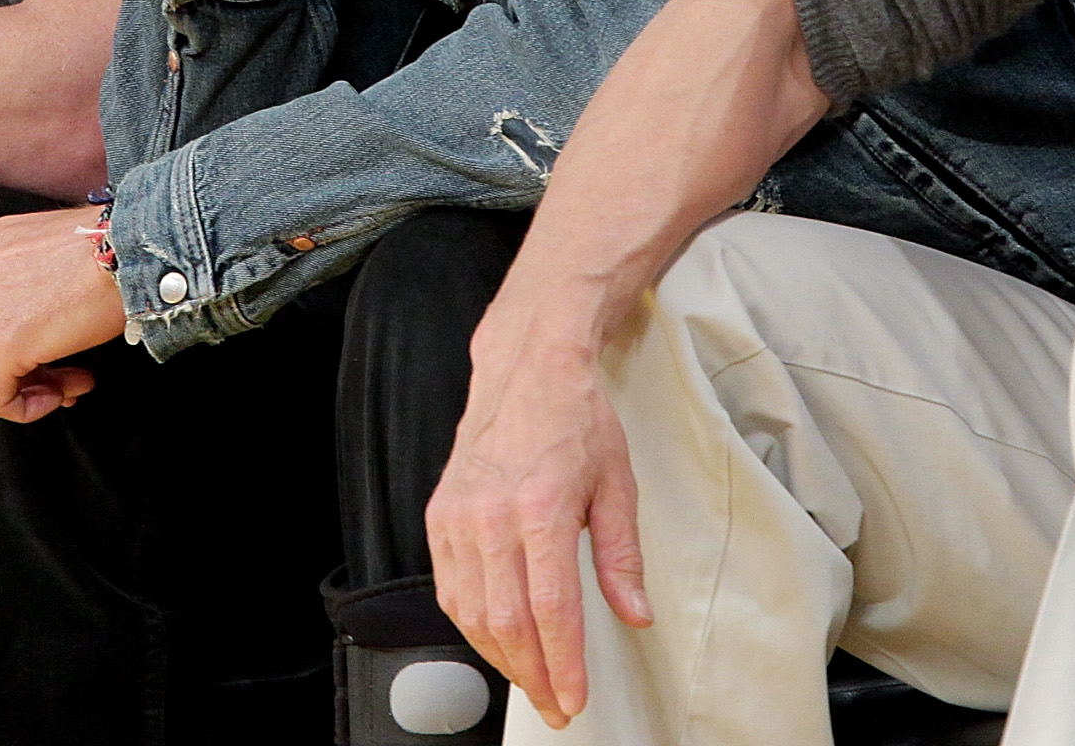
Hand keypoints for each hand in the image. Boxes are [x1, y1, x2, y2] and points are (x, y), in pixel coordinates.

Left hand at [0, 205, 124, 422]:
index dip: (17, 338)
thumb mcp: (58, 254)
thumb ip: (33, 284)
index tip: (57, 349)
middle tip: (67, 372)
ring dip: (29, 386)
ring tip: (73, 382)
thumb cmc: (117, 248)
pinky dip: (24, 408)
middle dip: (21, 365)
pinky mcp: (5, 343)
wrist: (136, 250)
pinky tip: (63, 395)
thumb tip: (39, 333)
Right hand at [428, 335, 650, 727]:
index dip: (563, 665)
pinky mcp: (440, 515)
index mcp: (542, 507)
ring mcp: (459, 516)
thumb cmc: (575, 420)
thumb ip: (622, 558)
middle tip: (558, 705)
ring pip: (472, 612)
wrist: (528, 370)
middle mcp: (492, 514)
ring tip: (533, 680)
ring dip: (503, 658)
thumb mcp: (617, 486)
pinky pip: (450, 588)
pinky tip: (497, 639)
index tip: (574, 698)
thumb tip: (634, 613)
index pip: (550, 609)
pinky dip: (472, 625)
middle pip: (508, 621)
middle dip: (535, 676)